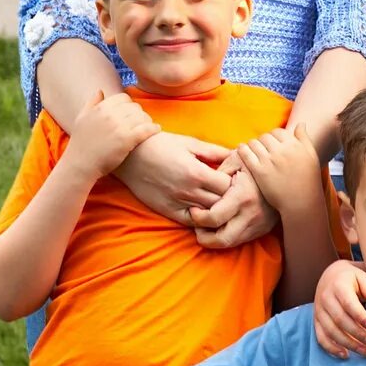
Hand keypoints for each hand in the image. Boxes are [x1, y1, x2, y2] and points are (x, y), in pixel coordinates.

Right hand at [73, 92, 161, 177]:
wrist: (81, 164)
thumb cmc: (81, 143)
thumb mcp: (82, 118)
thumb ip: (92, 102)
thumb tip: (101, 90)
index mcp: (101, 107)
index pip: (124, 98)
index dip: (129, 105)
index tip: (130, 114)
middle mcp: (110, 114)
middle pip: (134, 107)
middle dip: (139, 114)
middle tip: (141, 122)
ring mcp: (119, 126)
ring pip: (142, 116)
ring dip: (147, 121)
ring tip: (148, 127)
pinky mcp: (127, 140)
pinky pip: (146, 129)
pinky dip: (153, 128)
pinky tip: (156, 130)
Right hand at [112, 127, 231, 220]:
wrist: (130, 155)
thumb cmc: (160, 144)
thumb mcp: (189, 143)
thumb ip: (214, 151)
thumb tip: (235, 154)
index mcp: (196, 172)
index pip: (228, 186)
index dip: (234, 181)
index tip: (234, 176)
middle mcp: (189, 191)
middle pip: (222, 202)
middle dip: (229, 196)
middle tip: (230, 190)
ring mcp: (178, 203)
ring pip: (209, 215)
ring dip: (217, 208)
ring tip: (218, 199)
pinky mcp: (168, 211)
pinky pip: (192, 222)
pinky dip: (201, 219)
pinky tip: (203, 209)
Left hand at [189, 160, 283, 249]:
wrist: (286, 170)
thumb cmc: (256, 160)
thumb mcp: (235, 159)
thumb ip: (216, 174)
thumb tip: (200, 188)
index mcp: (243, 196)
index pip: (214, 218)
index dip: (197, 218)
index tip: (193, 211)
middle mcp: (252, 214)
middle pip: (222, 239)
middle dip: (204, 237)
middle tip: (196, 226)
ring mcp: (259, 224)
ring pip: (232, 243)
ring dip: (215, 239)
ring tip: (206, 226)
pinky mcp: (263, 228)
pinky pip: (241, 239)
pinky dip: (227, 236)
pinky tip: (220, 225)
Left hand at [234, 126, 311, 203]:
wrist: (301, 203)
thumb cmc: (308, 180)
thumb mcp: (311, 156)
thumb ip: (304, 138)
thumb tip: (300, 123)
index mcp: (295, 145)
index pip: (278, 132)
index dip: (274, 137)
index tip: (273, 144)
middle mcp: (282, 150)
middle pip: (265, 136)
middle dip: (263, 142)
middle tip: (262, 149)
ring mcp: (270, 160)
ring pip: (254, 143)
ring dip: (252, 145)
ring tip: (252, 150)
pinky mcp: (259, 171)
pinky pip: (246, 154)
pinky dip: (242, 150)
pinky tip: (242, 150)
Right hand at [311, 258, 365, 357]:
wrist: (331, 276)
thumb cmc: (352, 280)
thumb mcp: (364, 279)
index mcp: (338, 285)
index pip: (348, 303)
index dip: (360, 316)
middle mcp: (325, 298)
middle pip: (339, 319)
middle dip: (357, 333)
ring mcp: (319, 311)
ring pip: (330, 331)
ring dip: (348, 343)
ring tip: (365, 351)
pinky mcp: (316, 321)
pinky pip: (321, 337)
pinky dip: (332, 348)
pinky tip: (345, 354)